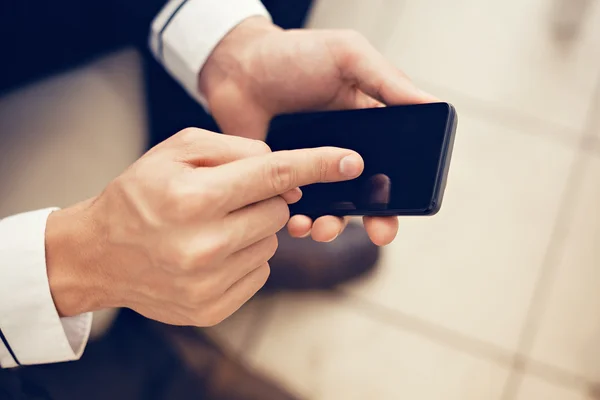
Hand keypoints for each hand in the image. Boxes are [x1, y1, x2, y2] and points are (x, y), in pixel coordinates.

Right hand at [45, 128, 362, 325]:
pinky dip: (246, 256)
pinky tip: (212, 251)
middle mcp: (203, 245)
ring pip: (271, 242)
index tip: (351, 161)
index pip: (273, 176)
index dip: (318, 164)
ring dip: (253, 229)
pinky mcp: (213, 307)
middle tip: (228, 198)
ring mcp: (209, 283)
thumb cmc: (138, 195)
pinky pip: (260, 271)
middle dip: (265, 199)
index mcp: (192, 199)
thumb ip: (235, 150)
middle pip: (278, 212)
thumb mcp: (175, 151)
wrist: (100, 254)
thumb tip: (286, 174)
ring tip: (211, 226)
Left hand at [200, 17, 437, 245]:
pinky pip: (296, 210)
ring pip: (334, 210)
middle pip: (371, 196)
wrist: (237, 67)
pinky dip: (298, 222)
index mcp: (370, 127)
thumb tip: (432, 104)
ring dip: (333, 226)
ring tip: (321, 228)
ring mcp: (313, 169)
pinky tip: (294, 222)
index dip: (405, 188)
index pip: (396, 165)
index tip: (408, 205)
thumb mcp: (347, 55)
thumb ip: (387, 80)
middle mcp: (344, 153)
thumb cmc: (293, 54)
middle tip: (380, 233)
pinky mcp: (283, 180)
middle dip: (378, 220)